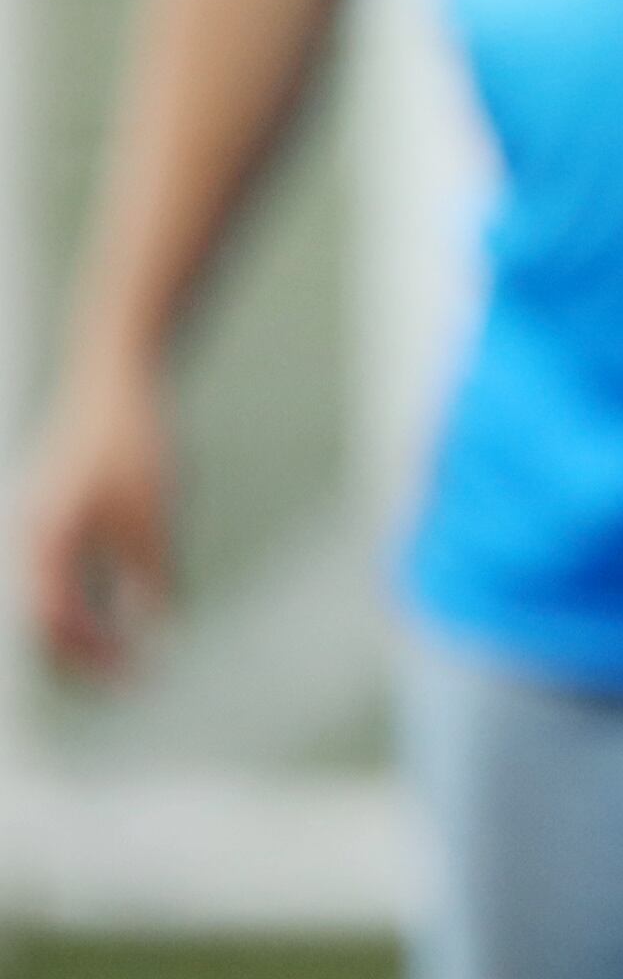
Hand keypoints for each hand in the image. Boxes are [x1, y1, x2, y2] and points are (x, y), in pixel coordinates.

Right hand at [26, 357, 175, 679]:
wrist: (116, 375)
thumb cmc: (132, 441)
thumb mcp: (153, 512)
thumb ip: (152, 572)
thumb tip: (158, 626)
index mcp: (45, 543)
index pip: (56, 623)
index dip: (92, 658)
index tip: (133, 680)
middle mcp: (32, 540)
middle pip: (45, 619)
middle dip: (82, 655)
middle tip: (128, 681)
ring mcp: (41, 527)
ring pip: (52, 598)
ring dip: (84, 632)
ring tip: (125, 658)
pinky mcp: (59, 514)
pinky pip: (64, 573)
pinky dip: (87, 601)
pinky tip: (125, 611)